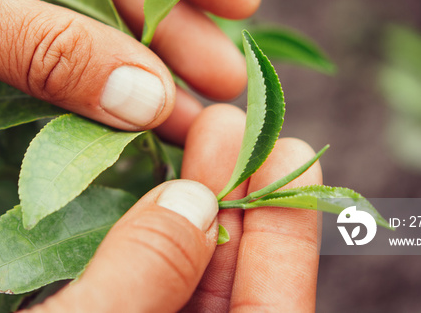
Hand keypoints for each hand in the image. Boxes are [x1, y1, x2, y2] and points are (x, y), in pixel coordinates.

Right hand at [23, 104, 320, 311]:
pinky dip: (139, 234)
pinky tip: (142, 181)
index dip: (287, 233)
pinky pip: (130, 280)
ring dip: (187, 209)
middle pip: (228, 285)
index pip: (273, 309)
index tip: (289, 152)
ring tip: (198, 133)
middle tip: (233, 125)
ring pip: (177, 277)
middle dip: (233, 201)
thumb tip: (193, 202)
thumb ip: (145, 271)